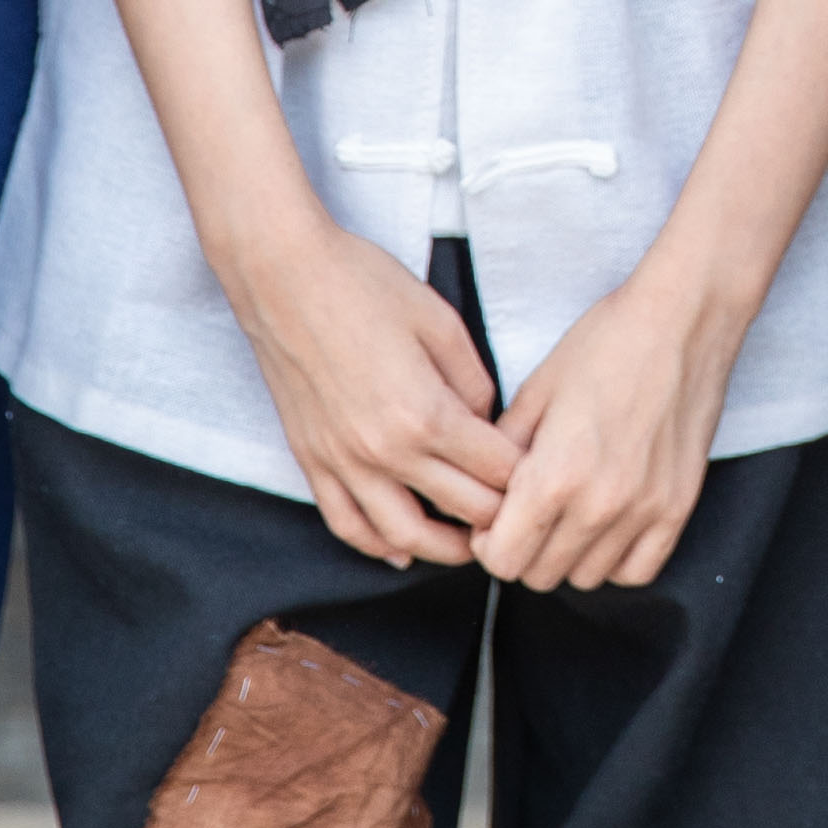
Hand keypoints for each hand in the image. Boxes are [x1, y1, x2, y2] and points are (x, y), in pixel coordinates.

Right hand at [216, 211, 508, 567]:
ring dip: (444, 550)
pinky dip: (376, 547)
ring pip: (403, 537)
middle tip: (522, 514)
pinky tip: (400, 551)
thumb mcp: (440, 322)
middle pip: (461, 510)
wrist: (282, 276)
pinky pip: (346, 524)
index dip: (528, 477)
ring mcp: (343, 463)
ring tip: (471, 546)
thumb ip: (473, 380)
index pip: (495, 471)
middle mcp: (385, 451)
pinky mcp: (311, 461)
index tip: (545, 475)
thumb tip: (487, 420)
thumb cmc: (363, 285)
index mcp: (426, 413)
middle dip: (500, 518)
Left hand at [479, 259, 743, 592]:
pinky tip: (606, 524)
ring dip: (568, 554)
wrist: (682, 320)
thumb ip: (503, 454)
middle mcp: (600, 504)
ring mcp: (644, 511)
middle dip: (523, 548)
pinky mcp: (678, 508)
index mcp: (554, 475)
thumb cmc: (607, 343)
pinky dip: (615, 559)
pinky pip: (636, 571)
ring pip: (585, 578)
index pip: (502, 560)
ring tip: (568, 513)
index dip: (488, 542)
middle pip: (539, 574)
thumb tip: (485, 496)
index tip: (493, 520)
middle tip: (528, 511)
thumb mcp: (535, 391)